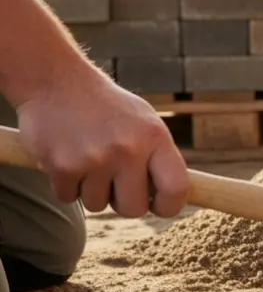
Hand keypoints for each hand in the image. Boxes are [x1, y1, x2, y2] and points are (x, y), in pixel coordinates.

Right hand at [14, 71, 189, 218]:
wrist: (56, 82)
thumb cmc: (108, 108)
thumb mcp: (145, 123)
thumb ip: (159, 158)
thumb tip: (174, 198)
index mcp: (154, 137)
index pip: (176, 188)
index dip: (170, 205)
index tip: (159, 206)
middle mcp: (127, 149)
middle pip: (134, 209)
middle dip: (124, 202)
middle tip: (115, 182)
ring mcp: (94, 158)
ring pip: (97, 205)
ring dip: (92, 191)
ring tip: (89, 160)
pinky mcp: (61, 166)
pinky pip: (68, 198)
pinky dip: (66, 185)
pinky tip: (68, 157)